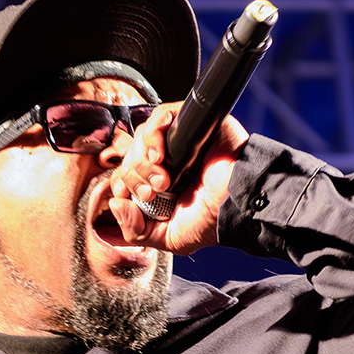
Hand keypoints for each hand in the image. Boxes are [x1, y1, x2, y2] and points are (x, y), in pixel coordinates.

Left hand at [105, 103, 247, 254]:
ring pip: (141, 136)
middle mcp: (164, 161)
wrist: (238, 206)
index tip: (138, 197)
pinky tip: (161, 155)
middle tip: (154, 191)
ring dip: (143, 159)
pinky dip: (154, 132)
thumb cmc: (211, 222)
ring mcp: (176, 141)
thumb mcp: (167, 238)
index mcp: (156, 185)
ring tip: (164, 177)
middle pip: (129, 155)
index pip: (123, 174)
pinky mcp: (190, 123)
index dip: (123, 185)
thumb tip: (115, 205)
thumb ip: (135, 230)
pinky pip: (161, 115)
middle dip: (134, 175)